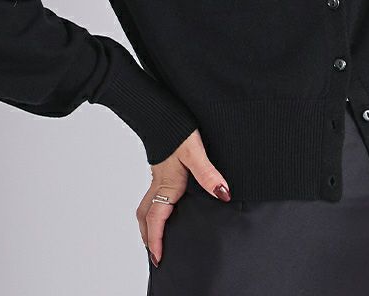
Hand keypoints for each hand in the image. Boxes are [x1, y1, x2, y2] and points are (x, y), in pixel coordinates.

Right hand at [135, 127, 231, 267]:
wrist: (163, 111)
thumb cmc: (178, 130)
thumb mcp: (196, 152)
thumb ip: (208, 174)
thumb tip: (223, 194)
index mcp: (167, 185)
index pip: (156, 220)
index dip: (156, 240)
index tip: (158, 257)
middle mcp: (159, 183)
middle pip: (145, 216)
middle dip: (148, 236)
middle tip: (155, 252)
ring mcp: (158, 175)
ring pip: (146, 204)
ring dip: (148, 222)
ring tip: (155, 234)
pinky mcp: (161, 166)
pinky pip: (152, 193)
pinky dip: (153, 206)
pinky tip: (166, 202)